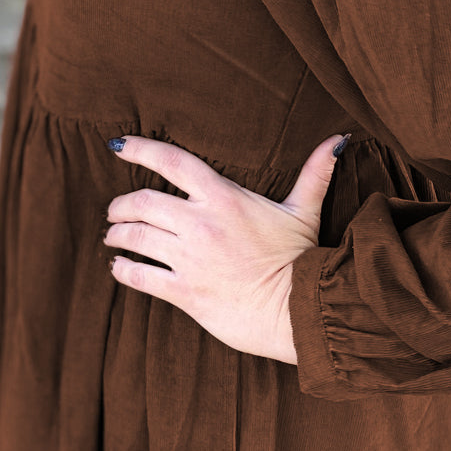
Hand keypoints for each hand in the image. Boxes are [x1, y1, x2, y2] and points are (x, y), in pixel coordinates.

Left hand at [104, 133, 348, 363]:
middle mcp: (201, 223)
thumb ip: (314, 172)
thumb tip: (338, 138)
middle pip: (143, 202)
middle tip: (114, 208)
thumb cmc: (300, 258)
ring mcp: (190, 259)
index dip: (139, 149)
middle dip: (121, 203)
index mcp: (224, 197)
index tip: (118, 146)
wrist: (297, 311)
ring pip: (136, 237)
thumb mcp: (304, 210)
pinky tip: (119, 265)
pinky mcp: (185, 292)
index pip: (172, 162)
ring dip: (118, 234)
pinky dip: (123, 269)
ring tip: (112, 235)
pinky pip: (140, 277)